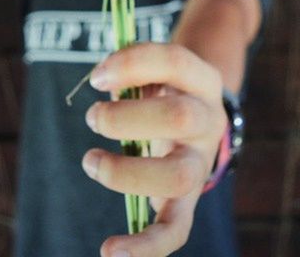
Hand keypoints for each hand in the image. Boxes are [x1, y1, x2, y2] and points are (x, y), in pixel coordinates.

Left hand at [82, 42, 227, 256]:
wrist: (196, 115)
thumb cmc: (163, 87)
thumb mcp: (154, 67)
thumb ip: (132, 66)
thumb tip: (102, 78)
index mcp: (202, 79)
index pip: (174, 62)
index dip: (133, 65)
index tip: (97, 78)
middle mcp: (209, 120)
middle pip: (178, 118)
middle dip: (125, 118)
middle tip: (93, 117)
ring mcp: (201, 162)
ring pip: (177, 176)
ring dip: (124, 172)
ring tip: (90, 161)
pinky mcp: (188, 200)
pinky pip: (176, 230)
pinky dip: (146, 247)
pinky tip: (110, 252)